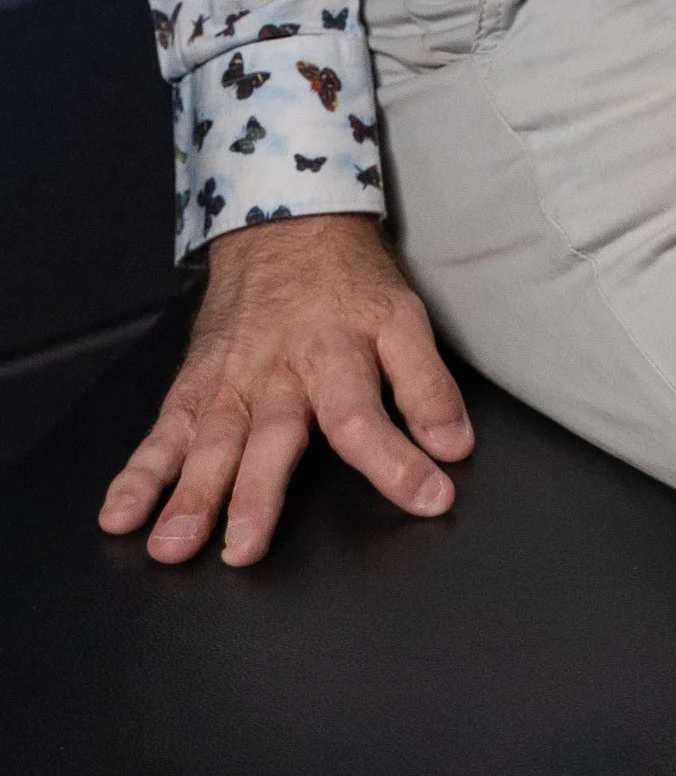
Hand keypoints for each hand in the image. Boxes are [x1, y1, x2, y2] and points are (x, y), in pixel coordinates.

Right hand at [98, 212, 471, 566]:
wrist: (285, 225)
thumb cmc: (348, 283)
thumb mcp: (402, 317)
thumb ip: (427, 384)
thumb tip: (454, 447)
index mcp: (339, 353)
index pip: (368, 414)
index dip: (398, 461)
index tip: (428, 497)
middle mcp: (281, 372)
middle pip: (271, 435)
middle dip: (255, 494)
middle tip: (243, 549)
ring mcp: (231, 381)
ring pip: (210, 440)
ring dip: (189, 494)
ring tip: (172, 545)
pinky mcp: (194, 385)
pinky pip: (162, 431)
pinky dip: (138, 472)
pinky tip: (120, 512)